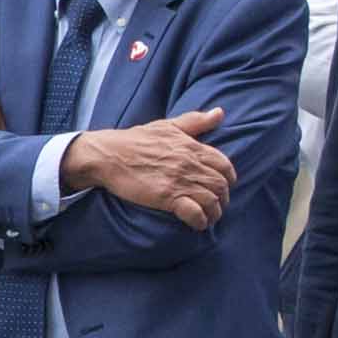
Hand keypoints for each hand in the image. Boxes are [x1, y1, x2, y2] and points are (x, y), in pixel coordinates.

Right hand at [67, 108, 232, 228]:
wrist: (108, 155)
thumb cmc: (135, 140)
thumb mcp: (167, 125)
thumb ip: (195, 121)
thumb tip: (219, 113)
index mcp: (191, 147)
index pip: (224, 165)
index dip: (228, 178)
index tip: (223, 186)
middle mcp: (189, 164)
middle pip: (220, 185)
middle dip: (223, 198)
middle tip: (216, 205)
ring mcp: (179, 181)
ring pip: (211, 201)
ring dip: (214, 213)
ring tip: (209, 218)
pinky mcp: (167, 197)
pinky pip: (194, 213)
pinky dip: (200, 221)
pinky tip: (197, 224)